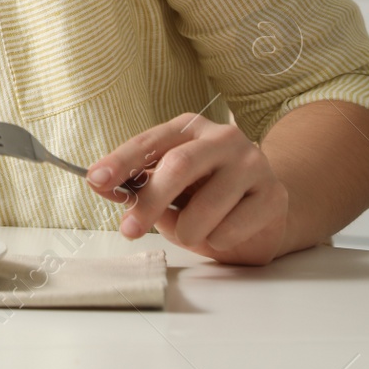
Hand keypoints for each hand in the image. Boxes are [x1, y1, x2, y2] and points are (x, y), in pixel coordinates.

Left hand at [85, 115, 289, 265]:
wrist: (265, 207)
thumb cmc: (206, 194)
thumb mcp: (168, 187)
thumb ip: (136, 185)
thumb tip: (99, 185)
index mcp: (190, 128)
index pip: (149, 142)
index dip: (120, 161)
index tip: (96, 180)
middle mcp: (223, 138)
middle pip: (179, 166)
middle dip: (150, 201)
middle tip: (130, 229)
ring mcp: (252, 164)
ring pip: (206, 204)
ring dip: (187, 230)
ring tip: (188, 235)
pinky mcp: (273, 196)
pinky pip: (232, 227)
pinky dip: (216, 240)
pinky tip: (222, 234)